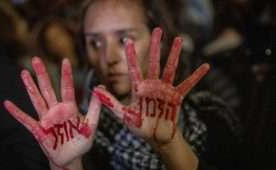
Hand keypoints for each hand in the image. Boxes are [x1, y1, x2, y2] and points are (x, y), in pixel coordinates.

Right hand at [4, 57, 100, 168]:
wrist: (70, 158)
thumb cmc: (81, 142)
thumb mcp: (91, 124)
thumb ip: (95, 107)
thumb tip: (100, 88)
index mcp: (69, 108)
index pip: (67, 87)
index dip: (66, 74)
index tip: (65, 60)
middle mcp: (56, 110)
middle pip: (48, 88)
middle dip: (42, 74)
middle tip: (36, 59)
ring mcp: (46, 118)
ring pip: (36, 99)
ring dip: (30, 86)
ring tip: (24, 72)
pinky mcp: (38, 129)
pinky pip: (25, 120)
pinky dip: (16, 112)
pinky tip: (7, 104)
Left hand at [93, 28, 208, 144]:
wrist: (155, 137)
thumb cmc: (139, 127)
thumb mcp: (123, 115)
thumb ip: (111, 102)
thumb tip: (96, 88)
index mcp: (139, 89)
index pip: (134, 68)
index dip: (131, 55)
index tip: (128, 41)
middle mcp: (152, 85)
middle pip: (154, 62)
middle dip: (155, 46)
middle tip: (157, 30)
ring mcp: (165, 90)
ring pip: (170, 68)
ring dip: (175, 54)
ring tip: (179, 39)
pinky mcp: (176, 97)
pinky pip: (188, 85)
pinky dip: (196, 76)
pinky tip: (206, 66)